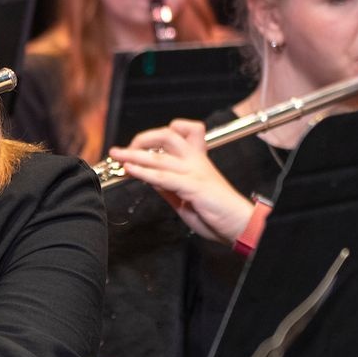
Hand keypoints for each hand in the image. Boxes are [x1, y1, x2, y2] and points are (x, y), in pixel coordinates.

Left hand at [108, 119, 253, 244]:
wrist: (240, 224)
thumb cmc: (216, 212)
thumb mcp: (185, 197)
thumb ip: (168, 186)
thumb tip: (149, 179)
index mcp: (197, 160)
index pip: (182, 132)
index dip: (159, 133)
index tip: (141, 145)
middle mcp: (196, 161)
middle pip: (168, 135)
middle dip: (142, 139)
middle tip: (124, 149)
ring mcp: (194, 172)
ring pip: (160, 156)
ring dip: (134, 155)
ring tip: (117, 155)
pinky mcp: (193, 186)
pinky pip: (164, 176)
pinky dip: (144, 172)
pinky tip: (130, 171)